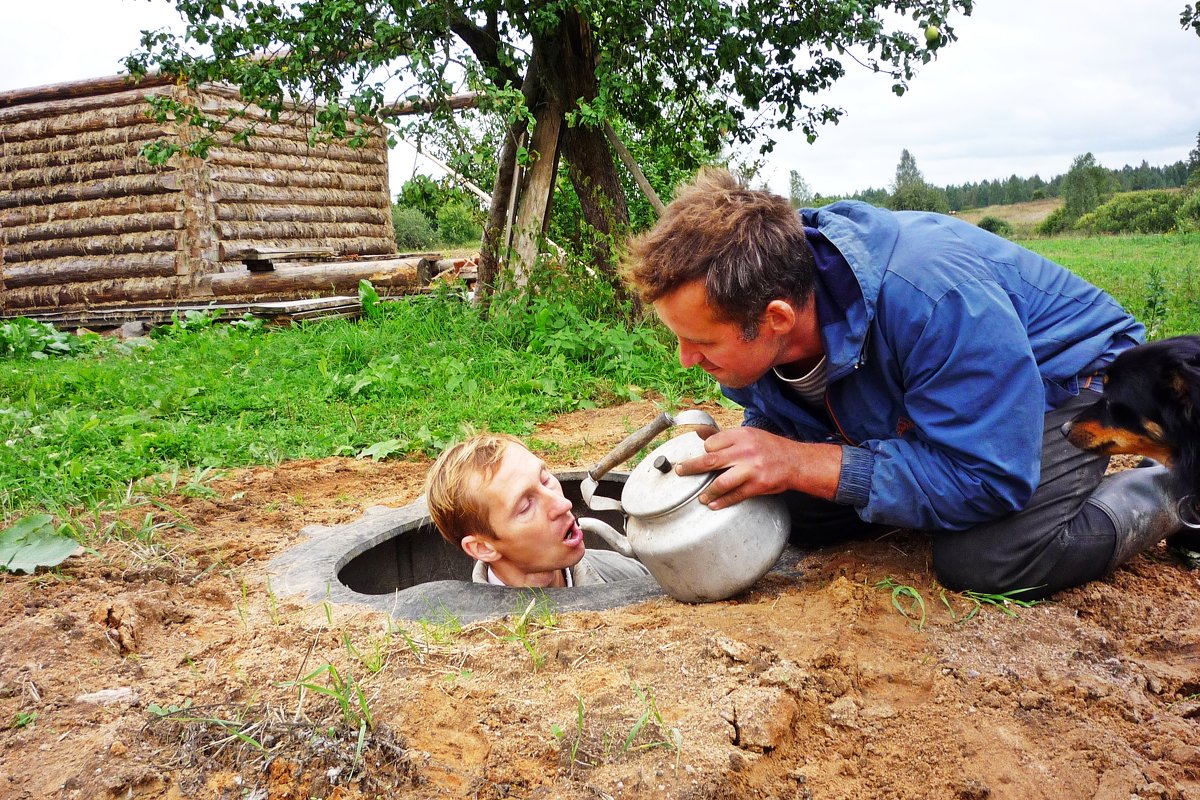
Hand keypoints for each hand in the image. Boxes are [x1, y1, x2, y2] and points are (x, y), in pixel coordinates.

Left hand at [674, 427, 841, 508]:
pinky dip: (723, 502)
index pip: (712, 443)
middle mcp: (745, 451)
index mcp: (741, 436)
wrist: (796, 462)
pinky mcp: (758, 485)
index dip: (705, 450)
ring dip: (708, 492)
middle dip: (691, 467)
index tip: (702, 456)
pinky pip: (735, 495)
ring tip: (701, 497)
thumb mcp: (749, 435)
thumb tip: (699, 433)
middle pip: (710, 460)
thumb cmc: (770, 448)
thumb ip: (724, 436)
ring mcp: (751, 469)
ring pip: (721, 482)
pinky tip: (714, 505)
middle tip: (679, 471)